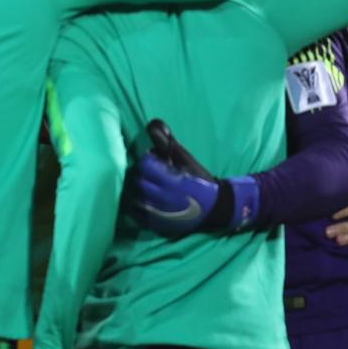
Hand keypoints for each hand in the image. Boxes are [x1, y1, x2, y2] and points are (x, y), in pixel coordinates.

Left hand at [128, 119, 219, 236]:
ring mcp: (157, 213)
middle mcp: (162, 198)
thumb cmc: (199, 180)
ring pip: (134, 197)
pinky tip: (145, 200)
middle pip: (138, 180)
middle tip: (152, 174)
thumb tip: (152, 123)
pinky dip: (136, 206)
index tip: (156, 162)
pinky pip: (135, 213)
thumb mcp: (185, 159)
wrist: (213, 208)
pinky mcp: (155, 225)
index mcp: (171, 180)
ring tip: (148, 187)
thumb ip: (167, 143)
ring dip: (139, 190)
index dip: (148, 160)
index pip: (144, 164)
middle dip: (143, 174)